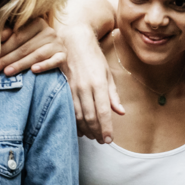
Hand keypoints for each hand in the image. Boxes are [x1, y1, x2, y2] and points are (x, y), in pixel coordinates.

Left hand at [0, 18, 65, 76]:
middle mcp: (49, 31)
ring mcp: (57, 44)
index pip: (18, 36)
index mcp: (37, 22)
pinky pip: (54, 61)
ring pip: (36, 55)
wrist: (57, 52)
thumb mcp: (23, 37)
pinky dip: (44, 66)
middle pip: (25, 47)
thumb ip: (9, 35)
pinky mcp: (63, 56)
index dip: (3, 48)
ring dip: (20, 64)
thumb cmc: (35, 44)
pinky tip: (34, 70)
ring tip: (7, 72)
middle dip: (7, 59)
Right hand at [61, 26, 122, 142]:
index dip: (106, 128)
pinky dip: (74, 121)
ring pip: (79, 115)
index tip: (109, 139)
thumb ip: (113, 95)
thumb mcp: (108, 74)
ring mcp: (73, 88)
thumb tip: (120, 112)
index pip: (104, 112)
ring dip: (85, 129)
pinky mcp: (64, 89)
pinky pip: (69, 110)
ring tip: (92, 136)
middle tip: (101, 141)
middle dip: (96, 132)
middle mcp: (85, 88)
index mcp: (99, 84)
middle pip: (91, 117)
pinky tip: (79, 128)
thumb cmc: (94, 57)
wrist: (73, 42)